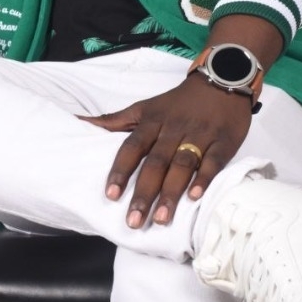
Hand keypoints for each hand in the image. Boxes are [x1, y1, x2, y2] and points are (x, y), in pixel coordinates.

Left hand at [82, 74, 252, 227]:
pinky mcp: (223, 141)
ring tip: (160, 219)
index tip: (111, 195)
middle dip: (144, 192)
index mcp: (152, 121)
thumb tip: (78, 123)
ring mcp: (199, 135)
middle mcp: (173, 129)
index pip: (133, 146)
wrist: (220, 80)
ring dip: (171, 192)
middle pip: (155, 162)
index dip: (121, 170)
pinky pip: (213, 160)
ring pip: (182, 164)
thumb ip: (114, 121)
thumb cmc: (177, 101)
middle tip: (134, 221)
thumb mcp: (144, 107)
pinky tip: (195, 197)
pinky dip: (204, 178)